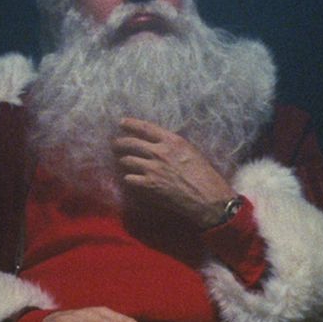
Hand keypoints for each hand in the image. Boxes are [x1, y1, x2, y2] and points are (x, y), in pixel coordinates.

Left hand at [112, 117, 237, 228]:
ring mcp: (152, 169)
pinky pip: (129, 178)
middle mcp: (160, 152)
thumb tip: (159, 143)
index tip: (121, 123)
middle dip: (119, 143)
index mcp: (172, 141)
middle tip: (114, 144)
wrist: (207, 198)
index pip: (145, 127)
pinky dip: (128, 178)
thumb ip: (173, 145)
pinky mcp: (148, 185)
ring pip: (127, 160)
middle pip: (131, 143)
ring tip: (121, 161)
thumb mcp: (192, 151)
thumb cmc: (205, 175)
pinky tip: (129, 179)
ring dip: (122, 161)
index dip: (131, 124)